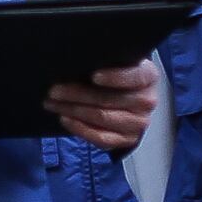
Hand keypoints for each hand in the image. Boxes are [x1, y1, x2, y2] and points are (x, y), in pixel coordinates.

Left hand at [43, 59, 157, 153]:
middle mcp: (147, 101)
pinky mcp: (128, 139)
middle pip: (110, 99)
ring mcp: (139, 123)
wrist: (131, 99)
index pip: (135, 76)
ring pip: (102, 118)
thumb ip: (105, 61)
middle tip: (54, 90)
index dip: (115, 77)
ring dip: (73, 110)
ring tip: (53, 103)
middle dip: (78, 94)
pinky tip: (65, 119)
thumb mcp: (117, 63)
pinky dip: (80, 129)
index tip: (94, 76)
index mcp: (149, 76)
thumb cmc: (118, 75)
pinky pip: (102, 138)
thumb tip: (74, 62)